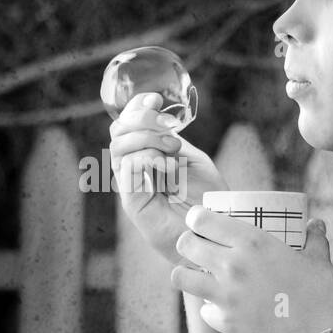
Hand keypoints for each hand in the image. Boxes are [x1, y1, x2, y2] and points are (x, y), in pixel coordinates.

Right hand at [109, 92, 228, 267]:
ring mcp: (131, 187)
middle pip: (118, 133)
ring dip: (147, 139)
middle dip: (141, 121)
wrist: (214, 233)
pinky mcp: (132, 203)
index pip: (126, 126)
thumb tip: (156, 118)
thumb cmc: (207, 200)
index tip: (155, 99)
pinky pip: (127, 170)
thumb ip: (171, 140)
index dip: (135, 108)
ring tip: (172, 149)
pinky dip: (147, 158)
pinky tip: (168, 166)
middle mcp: (134, 171)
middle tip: (169, 129)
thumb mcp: (192, 160)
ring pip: (119, 148)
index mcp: (146, 157)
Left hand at [169, 204, 332, 332]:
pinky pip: (204, 310)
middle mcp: (232, 265)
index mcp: (252, 242)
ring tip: (201, 275)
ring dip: (188, 274)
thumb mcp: (319, 259)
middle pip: (184, 244)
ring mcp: (225, 296)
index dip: (196, 218)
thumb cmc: (323, 294)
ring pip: (181, 277)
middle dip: (188, 242)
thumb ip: (313, 238)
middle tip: (199, 247)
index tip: (200, 220)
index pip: (202, 220)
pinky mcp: (225, 322)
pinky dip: (211, 308)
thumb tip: (314, 224)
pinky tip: (225, 307)